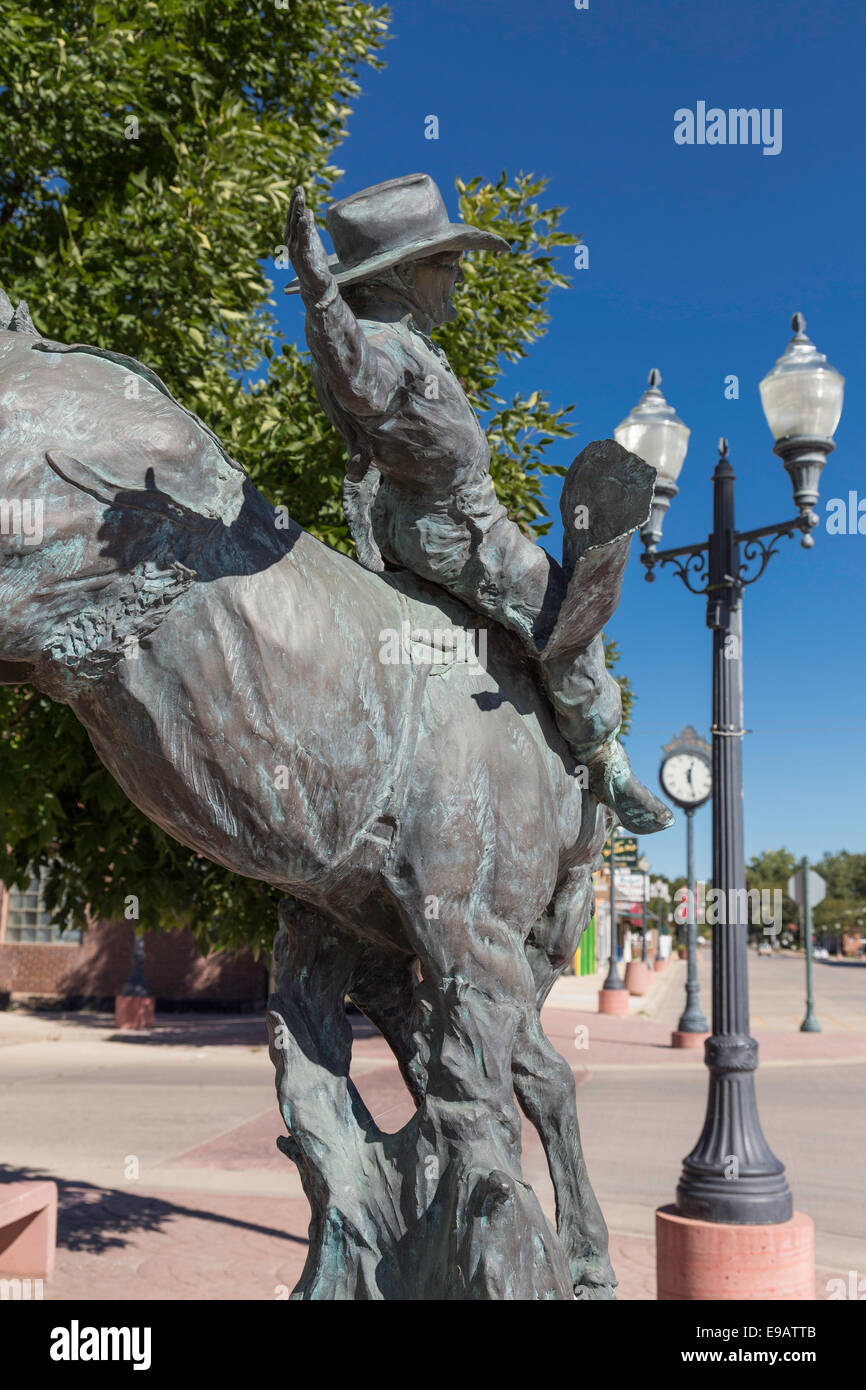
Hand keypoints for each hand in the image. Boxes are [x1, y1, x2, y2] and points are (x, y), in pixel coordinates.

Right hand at [285, 186, 334, 303]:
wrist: (316, 287)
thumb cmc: (314, 263)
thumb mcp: (312, 242)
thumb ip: (308, 227)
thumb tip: (307, 210)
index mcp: (293, 237)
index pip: (293, 216)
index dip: (295, 203)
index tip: (299, 188)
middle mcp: (291, 242)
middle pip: (293, 219)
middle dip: (295, 204)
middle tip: (299, 188)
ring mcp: (296, 250)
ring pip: (296, 227)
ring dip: (298, 212)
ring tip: (301, 199)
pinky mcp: (303, 257)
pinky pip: (303, 240)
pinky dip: (303, 229)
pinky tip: (305, 218)